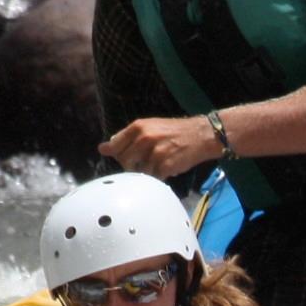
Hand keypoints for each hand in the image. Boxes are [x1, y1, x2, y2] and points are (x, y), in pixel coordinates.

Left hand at [98, 113, 223, 179]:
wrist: (201, 135)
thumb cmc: (174, 132)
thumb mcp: (150, 127)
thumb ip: (128, 137)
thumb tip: (104, 148)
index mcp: (139, 127)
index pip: (115, 145)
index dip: (114, 153)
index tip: (116, 156)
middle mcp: (145, 138)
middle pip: (124, 161)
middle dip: (131, 166)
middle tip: (142, 163)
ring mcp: (155, 152)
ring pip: (138, 172)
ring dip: (145, 173)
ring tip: (156, 166)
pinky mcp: (165, 165)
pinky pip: (153, 178)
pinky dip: (156, 178)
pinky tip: (164, 170)